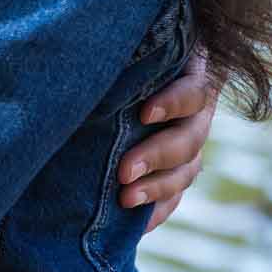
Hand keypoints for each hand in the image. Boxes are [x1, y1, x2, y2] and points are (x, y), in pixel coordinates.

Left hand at [118, 47, 219, 230]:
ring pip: (186, 170)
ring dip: (157, 188)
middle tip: (125, 171)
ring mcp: (189, 140)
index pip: (193, 89)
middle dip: (158, 156)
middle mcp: (195, 110)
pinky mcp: (176, 168)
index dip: (174, 102)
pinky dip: (157, 209)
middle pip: (190, 137)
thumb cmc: (112, 48)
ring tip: (126, 199)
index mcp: (188, 72)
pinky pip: (175, 195)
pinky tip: (138, 224)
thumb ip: (115, 56)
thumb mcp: (124, 47)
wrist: (110, 71)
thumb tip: (77, 50)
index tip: (144, 113)